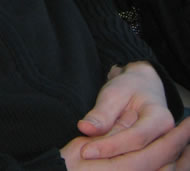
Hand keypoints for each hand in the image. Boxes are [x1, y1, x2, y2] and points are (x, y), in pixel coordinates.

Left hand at [59, 61, 189, 168]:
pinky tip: (98, 159)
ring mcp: (161, 149)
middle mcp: (166, 137)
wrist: (142, 87)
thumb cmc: (128, 88)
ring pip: (135, 162)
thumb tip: (85, 128)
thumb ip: (102, 113)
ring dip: (111, 161)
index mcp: (161, 119)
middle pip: (137, 154)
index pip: (135, 138)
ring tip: (89, 155)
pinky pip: (134, 163)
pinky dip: (115, 161)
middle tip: (85, 155)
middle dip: (109, 156)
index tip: (86, 151)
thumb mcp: (114, 93)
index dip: (110, 146)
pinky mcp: (153, 156)